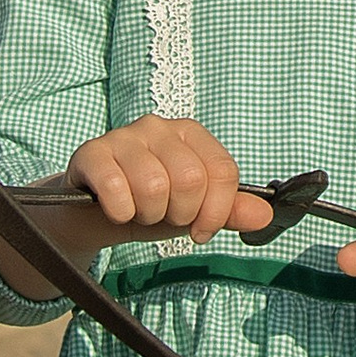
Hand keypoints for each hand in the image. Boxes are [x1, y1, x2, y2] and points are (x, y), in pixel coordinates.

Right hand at [64, 115, 273, 245]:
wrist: (91, 214)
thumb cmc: (147, 205)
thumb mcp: (192, 211)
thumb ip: (228, 211)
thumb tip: (264, 215)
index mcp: (190, 134)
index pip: (222, 171)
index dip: (216, 211)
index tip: (200, 230)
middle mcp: (158, 126)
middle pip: (190, 180)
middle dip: (178, 214)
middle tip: (162, 215)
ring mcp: (123, 136)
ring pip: (154, 187)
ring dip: (147, 215)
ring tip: (138, 211)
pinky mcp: (91, 153)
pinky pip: (117, 190)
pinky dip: (120, 213)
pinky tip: (114, 209)